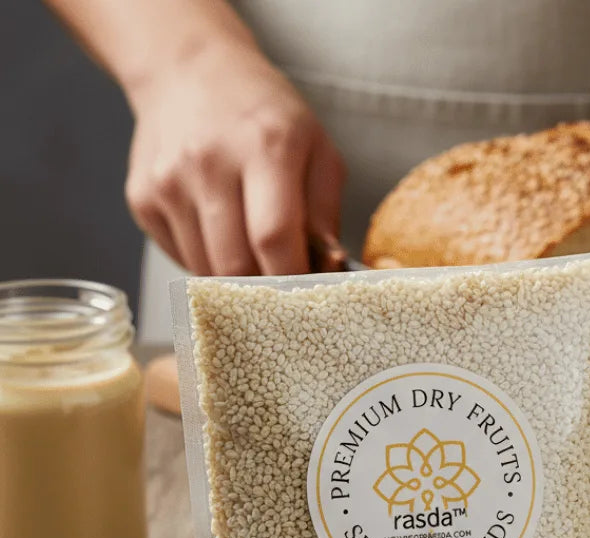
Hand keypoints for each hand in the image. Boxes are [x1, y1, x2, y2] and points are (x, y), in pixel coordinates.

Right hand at [125, 41, 345, 274]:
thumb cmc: (263, 114)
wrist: (188, 70)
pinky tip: (219, 234)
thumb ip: (327, 211)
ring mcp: (169, 182)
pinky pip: (181, 258)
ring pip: (206, 270)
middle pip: (236, 264)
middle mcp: (209, 162)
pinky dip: (206, 262)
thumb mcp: (316, 147)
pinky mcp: (143, 199)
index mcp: (264, 146)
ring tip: (252, 255)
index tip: (306, 297)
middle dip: (264, 291)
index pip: (274, 238)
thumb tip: (328, 267)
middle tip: (282, 286)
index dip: (292, 278)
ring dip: (235, 280)